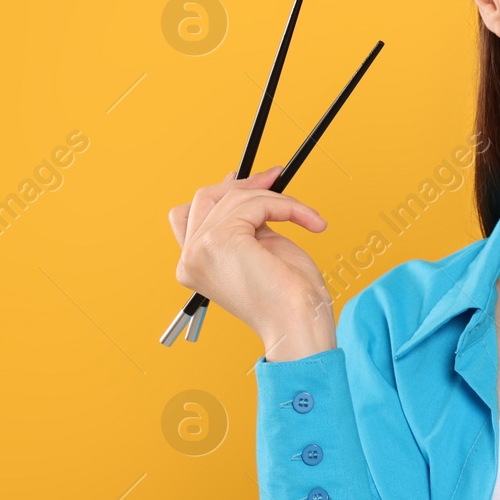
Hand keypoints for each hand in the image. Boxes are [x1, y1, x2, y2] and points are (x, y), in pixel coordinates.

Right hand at [169, 165, 335, 356]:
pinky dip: (288, 206)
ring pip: (236, 198)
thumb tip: (250, 188)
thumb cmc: (290, 295)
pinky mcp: (219, 240)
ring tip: (308, 217)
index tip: (251, 180)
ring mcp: (200, 249)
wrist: (300, 322)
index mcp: (193, 265)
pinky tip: (311, 222)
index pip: (188, 215)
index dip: (219, 191)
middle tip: (277, 177)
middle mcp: (189, 258)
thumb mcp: (263, 248)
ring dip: (279, 200)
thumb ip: (247, 223)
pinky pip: (257, 203)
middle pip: (205, 198)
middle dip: (244, 184)